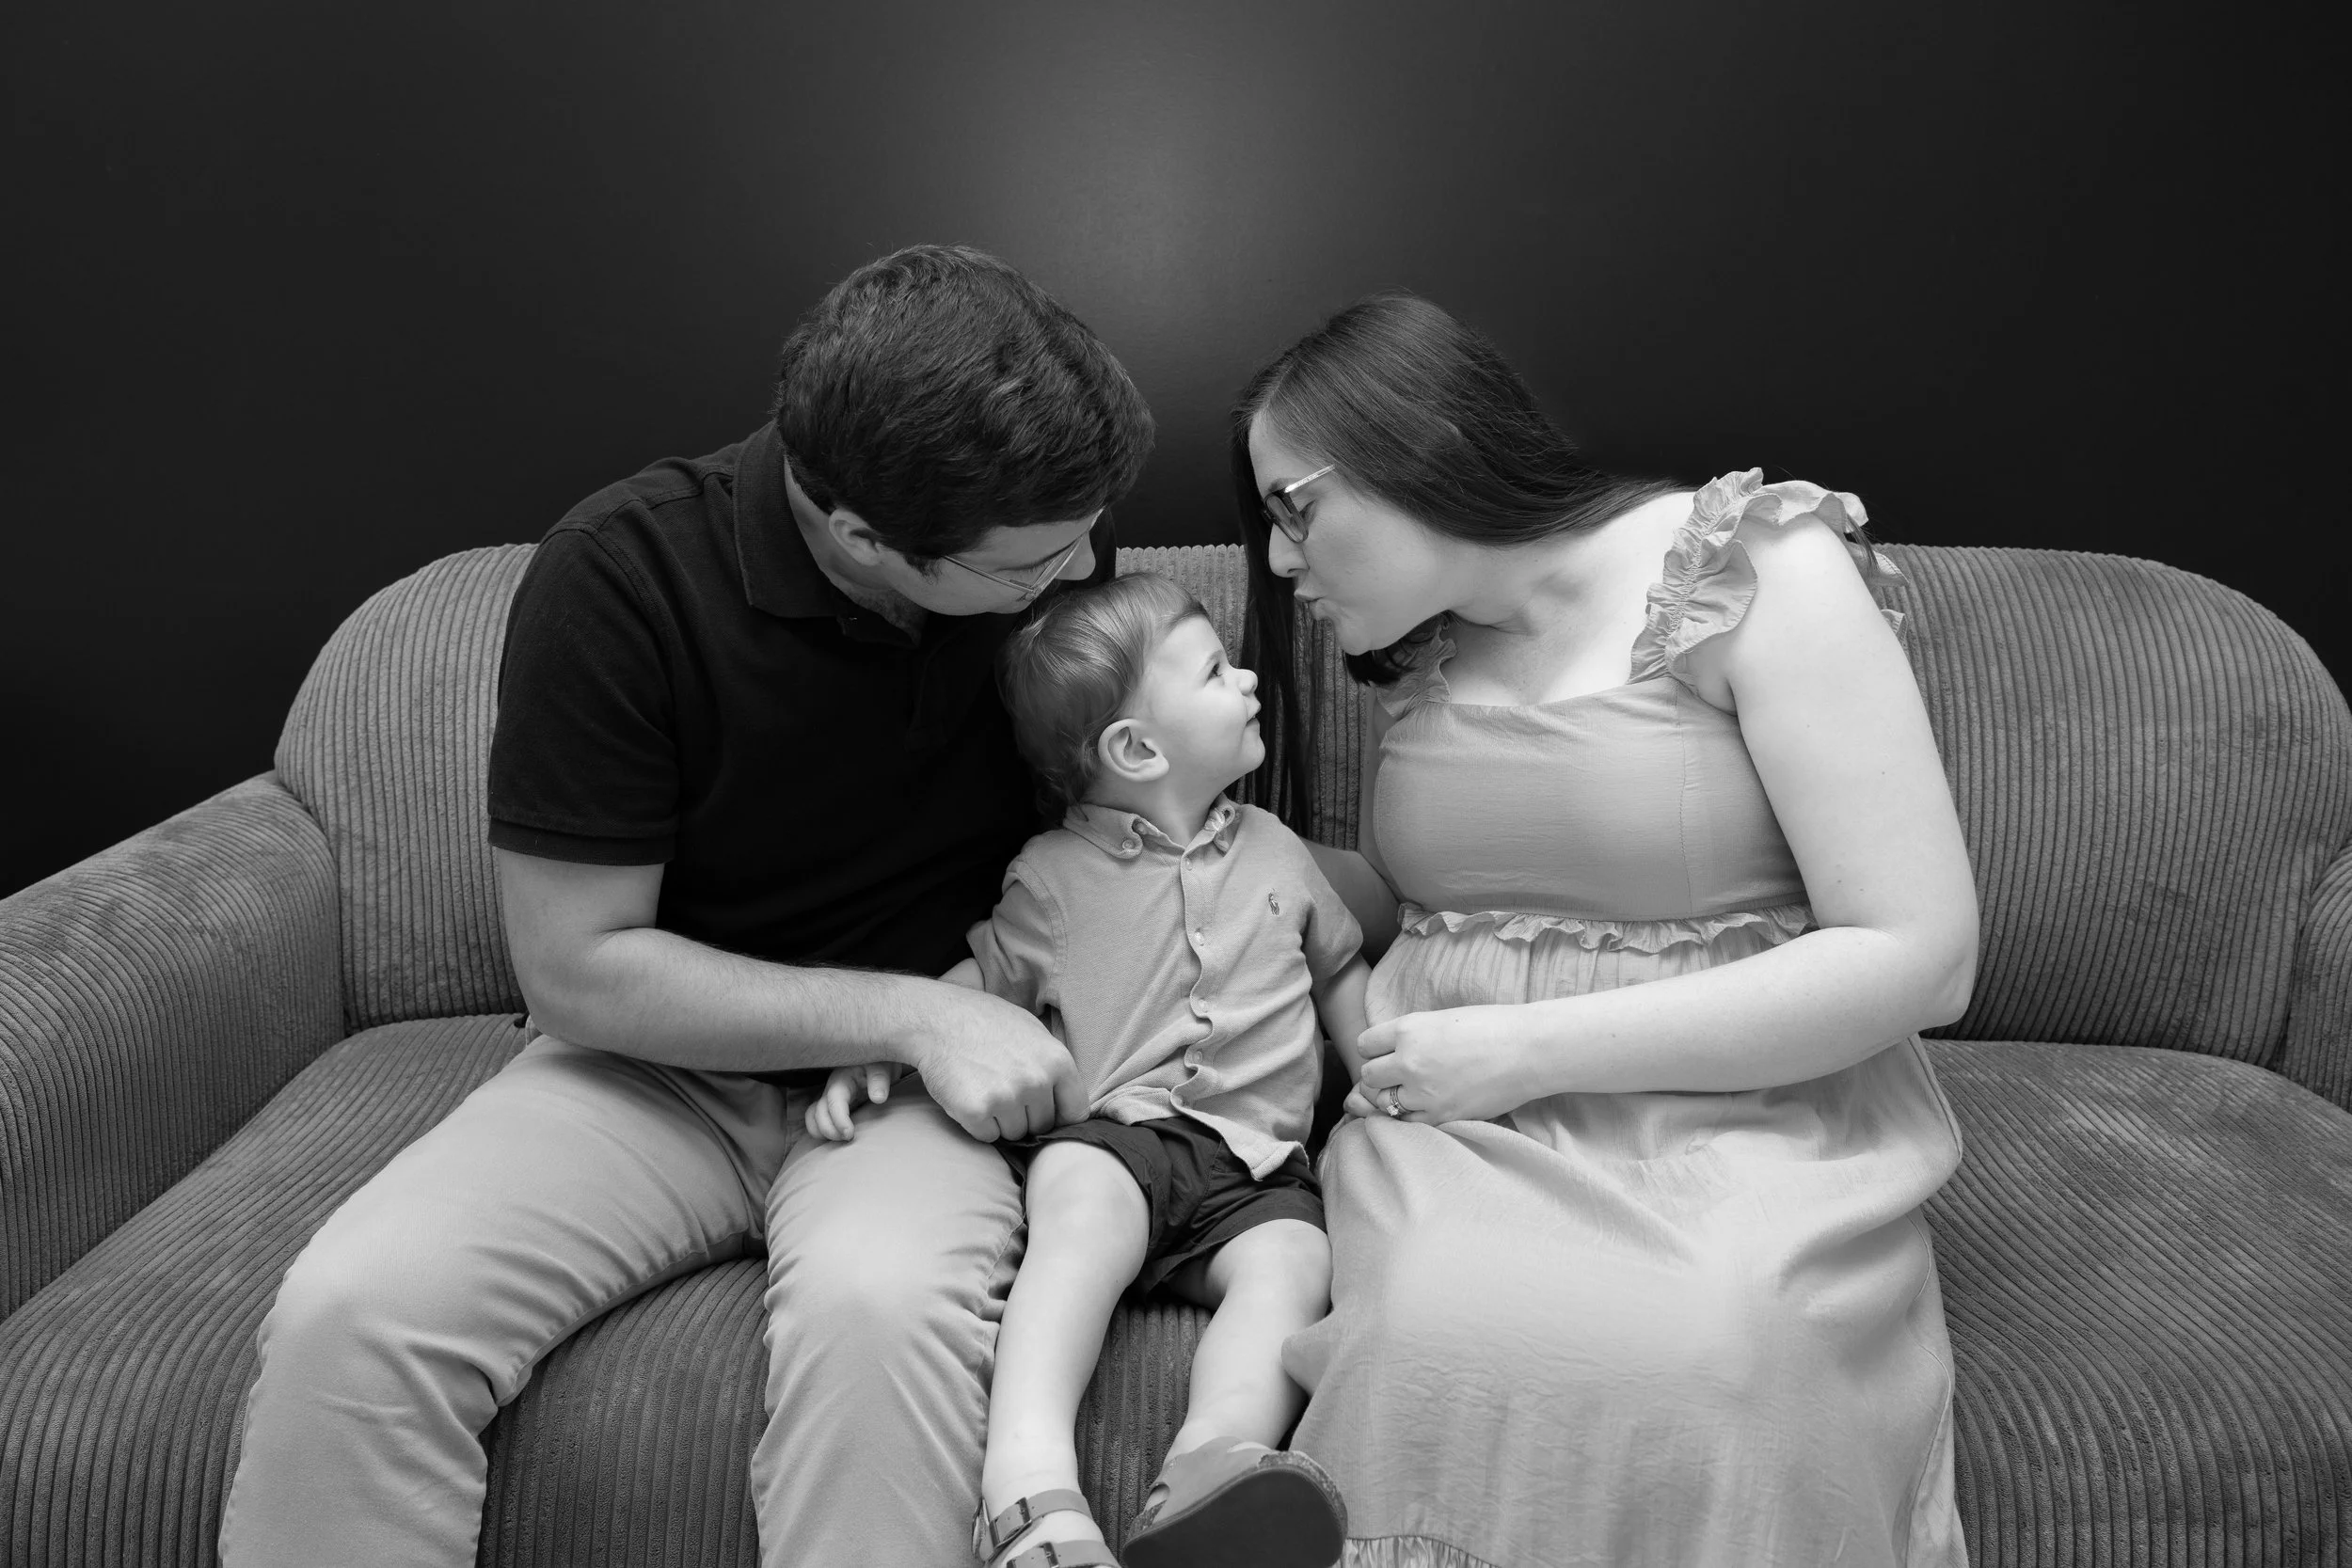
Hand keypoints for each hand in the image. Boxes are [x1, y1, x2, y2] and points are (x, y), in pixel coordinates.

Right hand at [805, 1062, 902, 1140]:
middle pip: (818, 1113)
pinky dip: (822, 1132)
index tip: (849, 1134)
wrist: (880, 1062)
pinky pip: (819, 1121)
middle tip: (848, 1139)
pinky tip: (837, 1139)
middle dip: (829, 1130)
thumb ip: (879, 1080)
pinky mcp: (834, 1108)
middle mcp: (831, 1090)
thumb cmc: (881, 1062)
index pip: (833, 1102)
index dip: (838, 1120)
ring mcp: (830, 1100)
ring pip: (813, 1118)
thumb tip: (878, 1098)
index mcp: (841, 1079)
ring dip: (821, 1133)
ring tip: (841, 1141)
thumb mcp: (882, 1066)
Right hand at [912, 984, 1088, 1142]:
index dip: (1059, 1115)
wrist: (936, 1019)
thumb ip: (1054, 1065)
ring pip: (1015, 1133)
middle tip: (1002, 1089)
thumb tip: (1067, 1099)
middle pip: (1042, 1125)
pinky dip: (978, 1124)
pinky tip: (969, 1095)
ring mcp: (1007, 1097)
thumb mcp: (1033, 1031)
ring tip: (984, 1088)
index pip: (1075, 1112)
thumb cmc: (985, 1022)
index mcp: (1057, 1060)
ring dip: (1001, 1121)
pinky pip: (988, 1136)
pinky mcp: (977, 1111)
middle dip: (1025, 1115)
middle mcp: (1036, 1081)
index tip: (1046, 1112)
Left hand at [1347, 1005, 1533, 1125]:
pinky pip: (1405, 1122)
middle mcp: (1409, 1061)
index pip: (1364, 1044)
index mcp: (1409, 1029)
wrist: (1530, 1050)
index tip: (1388, 1051)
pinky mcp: (1440, 1116)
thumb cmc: (1491, 1027)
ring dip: (1391, 1097)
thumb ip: (1411, 1036)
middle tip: (1400, 1074)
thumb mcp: (1441, 1019)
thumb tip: (1387, 1052)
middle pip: (1367, 1076)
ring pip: (1382, 1102)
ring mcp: (1423, 1093)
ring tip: (1414, 1090)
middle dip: (1380, 1075)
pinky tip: (1425, 1105)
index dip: (1375, 1049)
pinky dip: (1409, 1116)